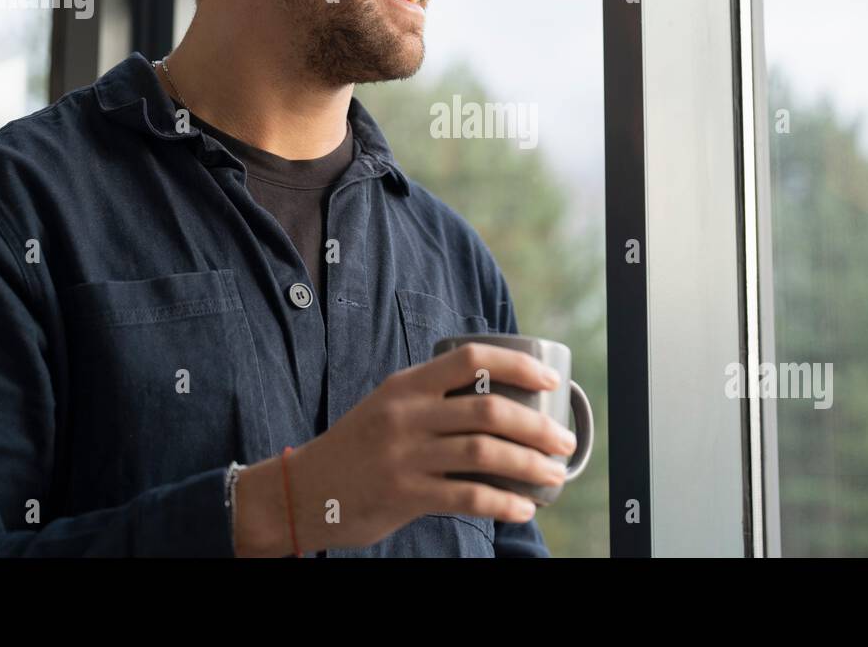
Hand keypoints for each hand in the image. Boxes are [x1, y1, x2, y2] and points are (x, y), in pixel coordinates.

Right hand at [233, 342, 576, 555]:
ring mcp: (404, 455)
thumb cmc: (358, 447)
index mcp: (407, 385)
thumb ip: (433, 400)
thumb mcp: (389, 407)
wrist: (303, 491)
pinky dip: (504, 502)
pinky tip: (523, 508)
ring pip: (484, 452)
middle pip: (488, 409)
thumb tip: (500, 405)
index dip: (518, 364)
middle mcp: (407, 414)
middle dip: (537, 425)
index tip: (549, 378)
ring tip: (553, 473)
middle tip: (563, 439)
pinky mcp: (404, 494)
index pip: (471, 358)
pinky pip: (467, 496)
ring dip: (529, 464)